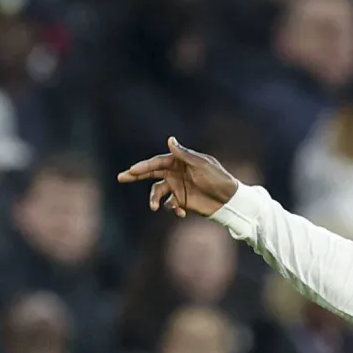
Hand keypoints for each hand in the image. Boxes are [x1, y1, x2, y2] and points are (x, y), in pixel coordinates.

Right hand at [116, 137, 239, 217]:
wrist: (231, 199)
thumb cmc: (218, 178)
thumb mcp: (202, 165)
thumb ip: (184, 155)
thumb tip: (170, 140)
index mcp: (178, 162)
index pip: (156, 162)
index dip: (143, 166)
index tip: (132, 170)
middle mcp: (174, 173)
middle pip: (150, 173)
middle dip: (135, 175)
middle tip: (121, 177)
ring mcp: (177, 188)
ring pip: (158, 192)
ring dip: (154, 199)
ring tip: (154, 206)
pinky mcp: (182, 201)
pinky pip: (170, 205)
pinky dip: (173, 209)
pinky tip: (181, 213)